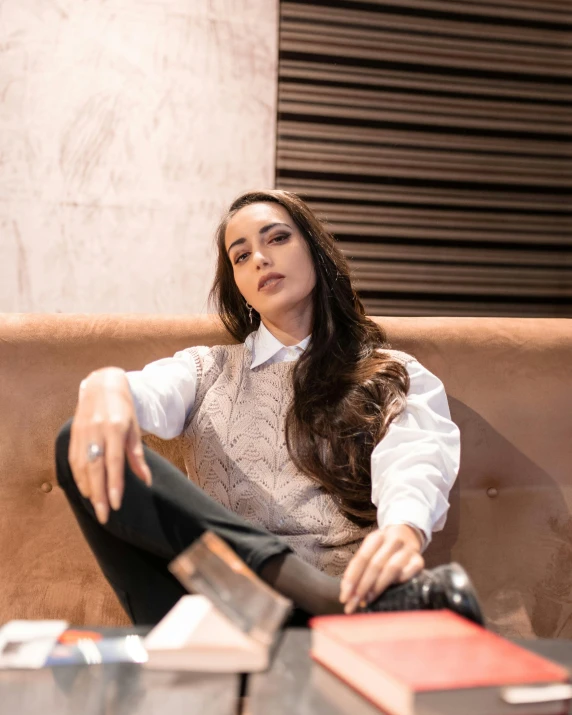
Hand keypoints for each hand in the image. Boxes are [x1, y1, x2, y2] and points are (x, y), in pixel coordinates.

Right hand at [69, 367, 151, 523]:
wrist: (102, 385)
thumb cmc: (123, 408)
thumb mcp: (135, 429)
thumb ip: (137, 455)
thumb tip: (146, 480)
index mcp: (115, 428)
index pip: (113, 462)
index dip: (114, 485)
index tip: (115, 505)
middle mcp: (96, 431)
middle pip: (95, 468)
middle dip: (99, 494)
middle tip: (103, 516)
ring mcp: (82, 432)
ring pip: (81, 466)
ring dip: (87, 488)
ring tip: (95, 505)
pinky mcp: (73, 434)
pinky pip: (73, 460)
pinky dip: (78, 477)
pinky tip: (85, 489)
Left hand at [340, 525, 423, 613]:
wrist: (408, 534)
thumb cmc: (383, 549)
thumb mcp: (370, 551)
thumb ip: (359, 569)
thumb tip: (348, 593)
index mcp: (376, 537)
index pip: (361, 558)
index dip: (351, 579)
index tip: (344, 597)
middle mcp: (392, 541)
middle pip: (374, 565)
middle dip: (362, 587)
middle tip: (354, 604)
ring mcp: (407, 549)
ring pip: (391, 569)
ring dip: (377, 587)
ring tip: (368, 599)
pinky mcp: (419, 559)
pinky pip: (410, 571)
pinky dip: (401, 580)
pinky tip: (393, 590)